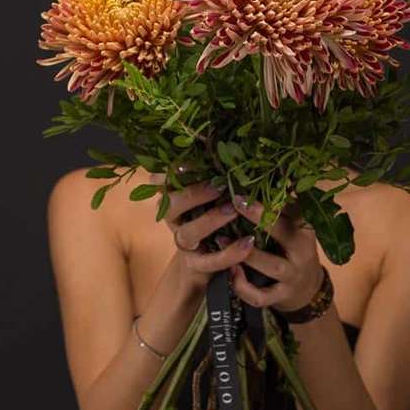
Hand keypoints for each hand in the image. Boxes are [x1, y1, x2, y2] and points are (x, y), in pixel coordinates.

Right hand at [149, 174, 255, 295]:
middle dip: (193, 194)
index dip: (169, 171)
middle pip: (170, 205)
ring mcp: (184, 243)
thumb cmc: (215, 215)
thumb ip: (216, 173)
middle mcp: (175, 219)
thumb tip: (232, 144)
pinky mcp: (197, 266)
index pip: (162, 180)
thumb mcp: (214, 192)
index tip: (183, 162)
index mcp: (175, 197)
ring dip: (210, 221)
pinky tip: (247, 243)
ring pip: (188, 234)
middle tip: (218, 186)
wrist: (208, 262)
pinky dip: (229, 253)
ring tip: (233, 211)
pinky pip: (210, 261)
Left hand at [228, 195, 324, 311]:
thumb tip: (262, 178)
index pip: (290, 210)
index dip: (268, 198)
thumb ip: (281, 208)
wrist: (308, 290)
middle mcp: (302, 252)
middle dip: (261, 218)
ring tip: (222, 240)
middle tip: (236, 204)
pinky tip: (230, 272)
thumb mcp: (295, 228)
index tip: (245, 188)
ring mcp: (292, 276)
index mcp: (304, 229)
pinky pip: (260, 296)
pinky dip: (243, 286)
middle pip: (284, 234)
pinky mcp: (281, 297)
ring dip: (246, 254)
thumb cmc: (294, 250)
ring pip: (271, 267)